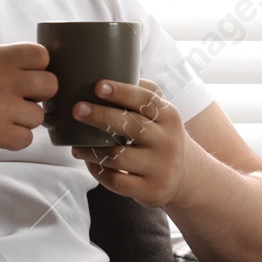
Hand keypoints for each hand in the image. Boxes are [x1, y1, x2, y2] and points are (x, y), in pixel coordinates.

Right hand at [0, 42, 56, 161]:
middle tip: (19, 101)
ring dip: (25, 121)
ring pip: (39, 116)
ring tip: (2, 120)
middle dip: (38, 95)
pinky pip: (26, 139)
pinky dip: (15, 139)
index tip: (26, 78)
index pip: (41, 55)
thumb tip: (22, 61)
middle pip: (49, 84)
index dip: (38, 68)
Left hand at [70, 78, 190, 208]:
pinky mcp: (150, 190)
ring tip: (75, 143)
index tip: (99, 85)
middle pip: (131, 126)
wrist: (186, 176)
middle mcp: (167, 141)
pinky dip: (98, 170)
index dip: (122, 92)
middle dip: (101, 117)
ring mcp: (159, 168)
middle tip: (77, 109)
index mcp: (169, 116)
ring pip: (119, 156)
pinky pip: (117, 180)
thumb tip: (105, 70)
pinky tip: (88, 161)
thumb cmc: (162, 135)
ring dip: (92, 149)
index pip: (146, 100)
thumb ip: (142, 92)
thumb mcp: (162, 113)